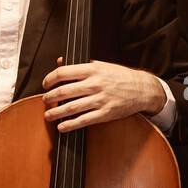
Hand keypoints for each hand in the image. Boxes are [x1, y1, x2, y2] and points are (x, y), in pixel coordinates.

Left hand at [41, 58, 166, 131]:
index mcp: (92, 70)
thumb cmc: (120, 76)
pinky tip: (62, 127)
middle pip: (64, 91)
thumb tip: (60, 61)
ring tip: (48, 115)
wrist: (142, 89)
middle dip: (50, 97)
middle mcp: (95, 84)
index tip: (45, 84)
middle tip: (45, 100)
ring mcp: (100, 99)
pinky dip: (70, 125)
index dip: (50, 79)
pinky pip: (84, 120)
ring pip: (71, 107)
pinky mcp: (105, 113)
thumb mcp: (100, 65)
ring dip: (55, 113)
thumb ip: (79, 65)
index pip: (63, 73)